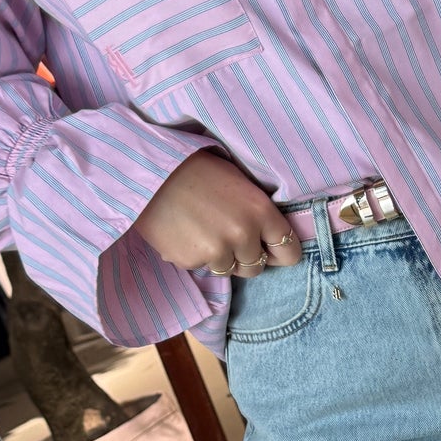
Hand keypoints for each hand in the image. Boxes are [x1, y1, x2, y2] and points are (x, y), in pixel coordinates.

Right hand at [133, 150, 302, 275]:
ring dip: (220, 257)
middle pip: (256, 267)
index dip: (279, 253)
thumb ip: (257, 213)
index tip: (270, 250)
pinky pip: (201, 267)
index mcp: (261, 212)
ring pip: (228, 270)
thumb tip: (268, 238)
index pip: (288, 252)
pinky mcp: (190, 262)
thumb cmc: (197, 170)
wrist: (151, 172)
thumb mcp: (239, 183)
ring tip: (203, 230)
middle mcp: (243, 236)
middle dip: (245, 257)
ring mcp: (216, 252)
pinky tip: (184, 232)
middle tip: (228, 237)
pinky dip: (195, 255)